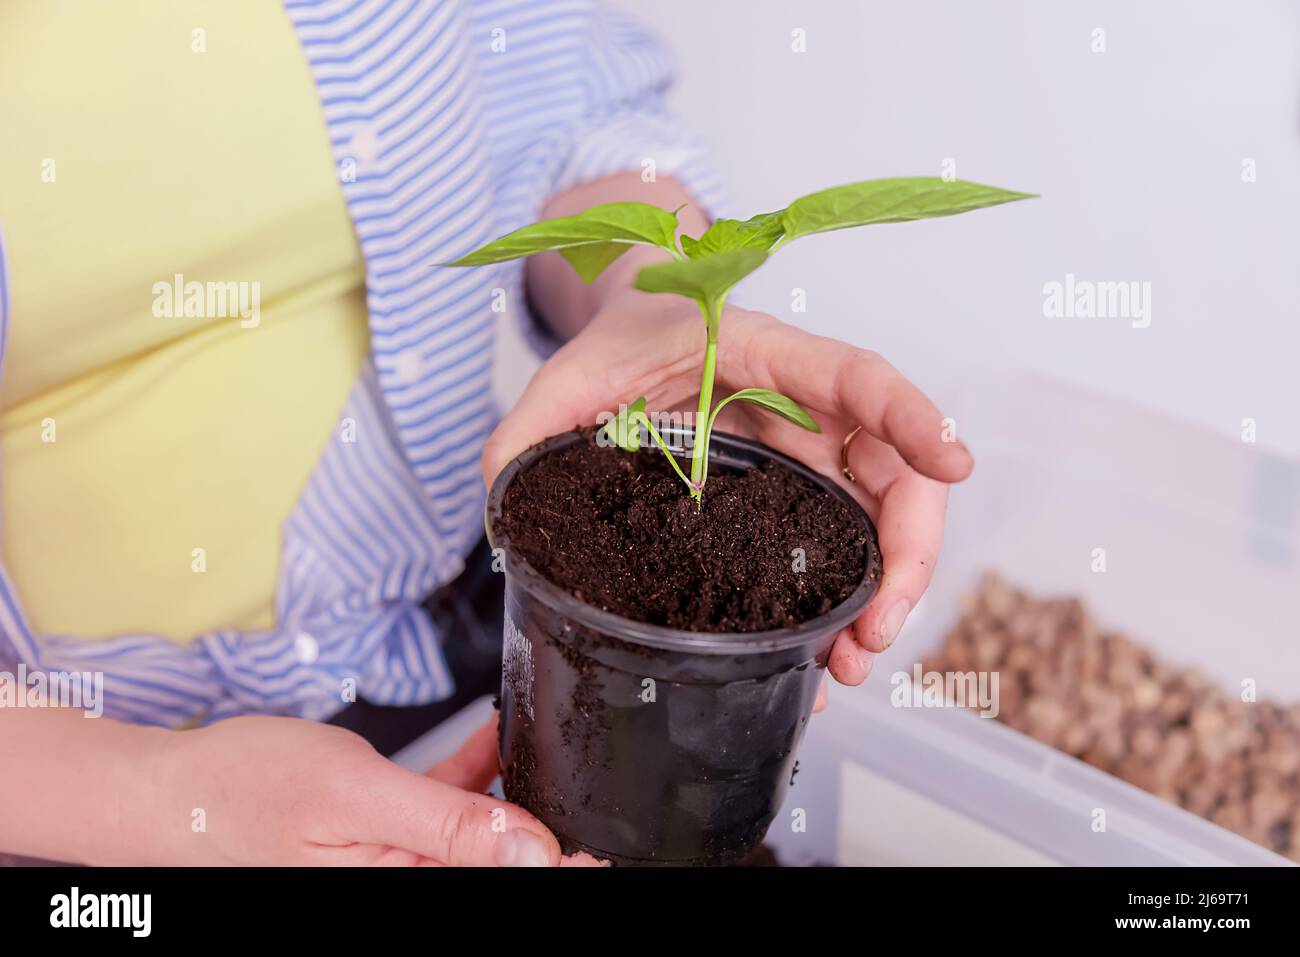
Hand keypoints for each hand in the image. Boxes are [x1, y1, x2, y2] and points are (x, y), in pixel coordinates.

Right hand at [133, 713, 600, 865]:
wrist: (170, 789)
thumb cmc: (245, 793)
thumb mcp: (358, 797)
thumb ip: (448, 826)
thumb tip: (534, 854)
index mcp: (403, 888)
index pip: (508, 885)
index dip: (563, 867)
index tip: (605, 846)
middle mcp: (405, 881)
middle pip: (499, 864)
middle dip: (544, 832)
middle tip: (587, 783)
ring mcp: (396, 860)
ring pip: (480, 836)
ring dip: (511, 793)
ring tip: (543, 744)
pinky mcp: (383, 833)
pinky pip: (446, 810)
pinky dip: (472, 776)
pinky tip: (492, 737)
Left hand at [485, 290, 973, 688]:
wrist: (632, 336)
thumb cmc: (617, 341)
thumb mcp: (567, 376)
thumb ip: (530, 428)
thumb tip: (499, 499)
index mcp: (766, 356)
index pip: (857, 377)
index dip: (912, 416)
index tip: (954, 463)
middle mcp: (804, 410)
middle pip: (891, 475)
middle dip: (903, 557)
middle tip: (873, 635)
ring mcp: (804, 458)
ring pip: (874, 525)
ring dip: (879, 596)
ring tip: (848, 664)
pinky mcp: (789, 500)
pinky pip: (834, 548)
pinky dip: (838, 603)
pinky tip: (817, 655)